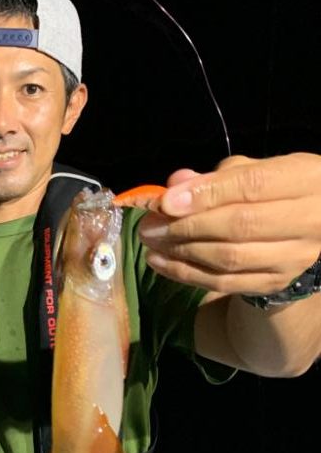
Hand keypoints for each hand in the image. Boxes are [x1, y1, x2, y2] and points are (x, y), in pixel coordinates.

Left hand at [137, 154, 320, 294]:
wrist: (310, 225)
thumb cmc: (274, 189)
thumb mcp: (252, 169)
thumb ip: (215, 177)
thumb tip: (175, 186)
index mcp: (304, 181)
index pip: (253, 185)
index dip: (206, 194)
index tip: (166, 201)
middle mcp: (306, 221)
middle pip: (239, 226)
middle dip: (185, 226)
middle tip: (149, 226)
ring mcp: (292, 258)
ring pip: (229, 259)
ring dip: (181, 253)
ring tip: (150, 243)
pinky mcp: (274, 283)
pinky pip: (225, 283)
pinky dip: (187, 274)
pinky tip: (161, 263)